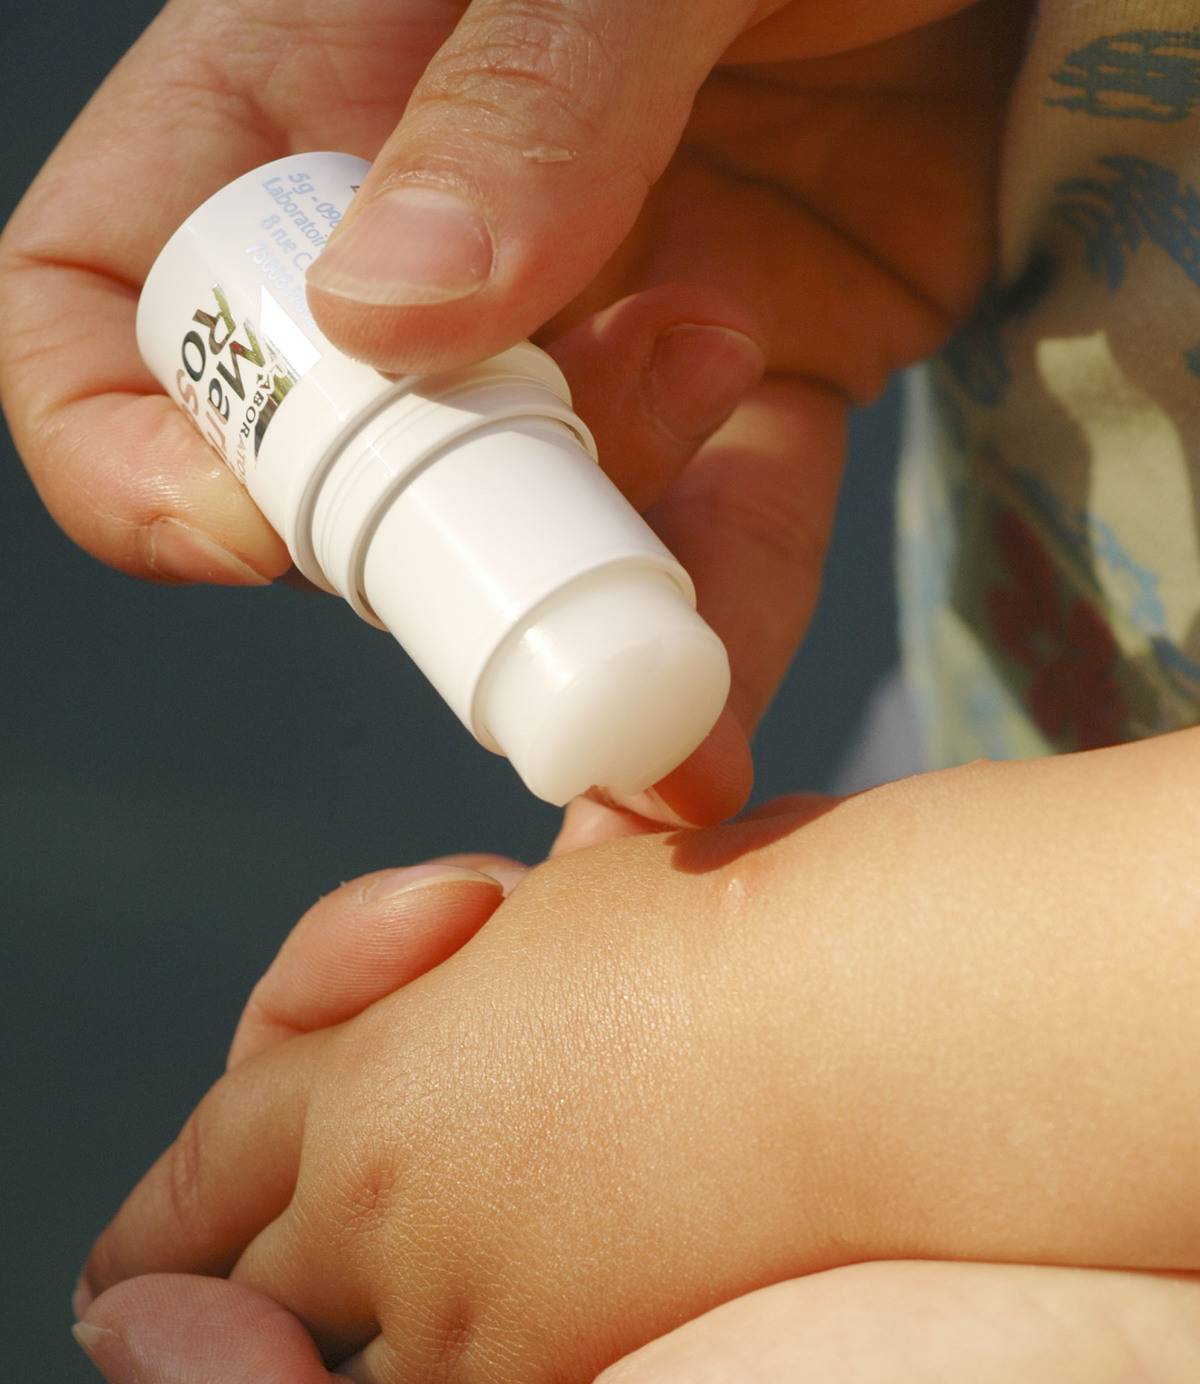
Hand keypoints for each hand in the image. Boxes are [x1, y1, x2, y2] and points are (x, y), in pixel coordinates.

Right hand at [0, 0, 1026, 820]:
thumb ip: (521, 91)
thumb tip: (385, 318)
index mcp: (318, 85)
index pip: (111, 294)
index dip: (131, 442)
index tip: (254, 532)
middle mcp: (435, 229)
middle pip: (337, 466)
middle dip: (431, 569)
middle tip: (548, 596)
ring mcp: (592, 322)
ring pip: (534, 544)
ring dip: (596, 623)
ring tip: (685, 631)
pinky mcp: (751, 377)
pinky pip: (717, 543)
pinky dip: (724, 627)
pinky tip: (729, 681)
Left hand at [82, 731, 1199, 1383]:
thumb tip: (126, 1333)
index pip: (239, 1270)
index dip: (248, 1131)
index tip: (352, 1010)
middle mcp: (524, 1345)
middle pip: (340, 1136)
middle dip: (361, 1009)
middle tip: (463, 917)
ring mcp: (637, 1246)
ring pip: (463, 1063)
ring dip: (470, 959)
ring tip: (531, 888)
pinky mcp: (743, 1174)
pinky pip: (596, 1034)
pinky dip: (575, 951)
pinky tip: (608, 885)